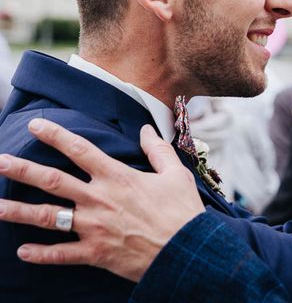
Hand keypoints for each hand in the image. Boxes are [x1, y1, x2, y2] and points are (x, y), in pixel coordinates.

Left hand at [0, 119, 204, 281]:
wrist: (186, 250)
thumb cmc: (182, 211)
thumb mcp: (176, 174)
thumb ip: (157, 149)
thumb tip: (146, 129)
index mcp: (117, 177)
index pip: (81, 150)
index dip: (56, 135)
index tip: (36, 125)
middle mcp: (99, 199)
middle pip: (53, 181)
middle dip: (23, 169)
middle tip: (0, 160)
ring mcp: (94, 227)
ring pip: (49, 217)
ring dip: (18, 211)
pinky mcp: (95, 253)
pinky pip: (61, 254)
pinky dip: (40, 254)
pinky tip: (21, 251)